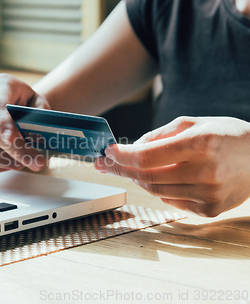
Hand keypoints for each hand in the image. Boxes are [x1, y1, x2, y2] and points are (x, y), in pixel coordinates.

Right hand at [0, 74, 49, 171]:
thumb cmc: (28, 104)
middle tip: (36, 163)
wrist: (17, 105)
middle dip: (13, 150)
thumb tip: (37, 135)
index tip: (11, 139)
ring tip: (23, 164)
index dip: (3, 124)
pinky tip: (11, 165)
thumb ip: (41, 115)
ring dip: (3, 159)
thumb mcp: (40, 103)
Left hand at [94, 116, 249, 216]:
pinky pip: (171, 200)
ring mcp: (209, 194)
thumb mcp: (193, 123)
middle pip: (147, 177)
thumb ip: (159, 134)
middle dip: (121, 169)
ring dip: (137, 179)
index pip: (146, 157)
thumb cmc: (226, 135)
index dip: (122, 156)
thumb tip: (130, 148)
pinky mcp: (210, 210)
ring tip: (128, 168)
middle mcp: (205, 172)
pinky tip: (158, 178)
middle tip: (106, 163)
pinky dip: (158, 189)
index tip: (108, 151)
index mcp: (200, 144)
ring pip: (155, 191)